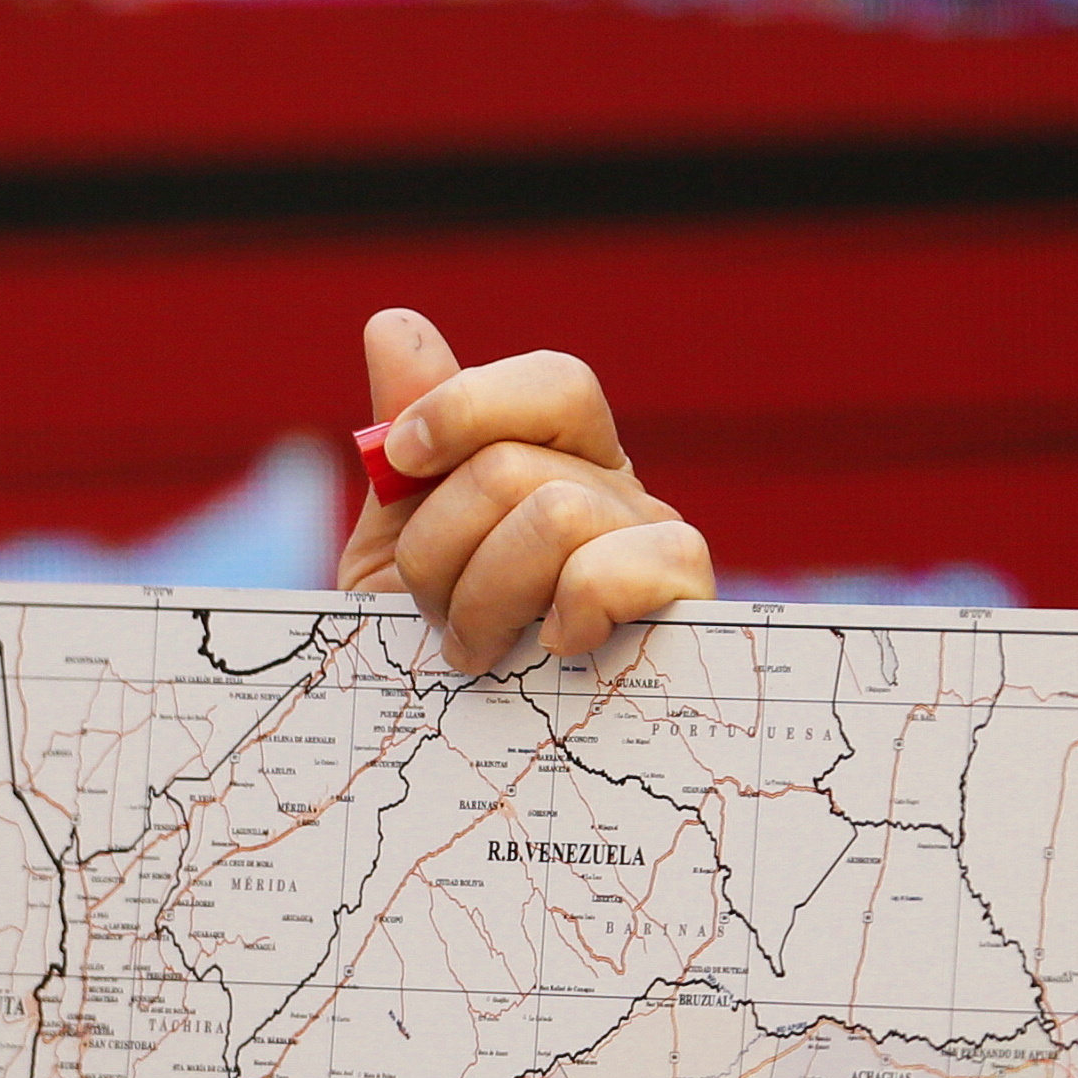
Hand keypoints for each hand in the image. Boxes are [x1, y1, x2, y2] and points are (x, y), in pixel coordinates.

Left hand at [341, 306, 710, 672]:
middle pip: (516, 464)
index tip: (399, 457)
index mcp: (567, 460)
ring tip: (471, 649)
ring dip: (480, 597)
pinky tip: (547, 649)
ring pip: (553, 514)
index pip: (553, 385)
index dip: (467, 404)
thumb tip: (394, 325)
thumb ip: (410, 440)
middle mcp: (623, 494)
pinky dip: (569, 607)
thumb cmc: (435, 644)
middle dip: (442, 548)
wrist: (456, 752)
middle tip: (432, 614)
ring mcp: (658, 552)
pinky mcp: (683, 611)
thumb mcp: (401, 539)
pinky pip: (629, 568)